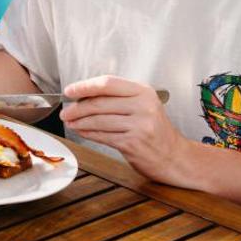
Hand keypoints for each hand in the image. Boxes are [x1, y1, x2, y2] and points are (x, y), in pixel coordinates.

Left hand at [61, 75, 191, 185]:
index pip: (108, 83)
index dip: (85, 86)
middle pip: (100, 103)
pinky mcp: (133, 143)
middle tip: (65, 111)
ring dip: (79, 121)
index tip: (69, 90)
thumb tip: (83, 96)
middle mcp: (143, 106)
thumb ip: (117, 98)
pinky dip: (87, 133)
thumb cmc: (155, 131)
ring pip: (98, 120)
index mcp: (143, 92)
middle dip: (77, 107)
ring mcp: (139, 125)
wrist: (175, 157)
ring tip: (70, 122)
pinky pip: (102, 136)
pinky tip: (81, 131)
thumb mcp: (143, 106)